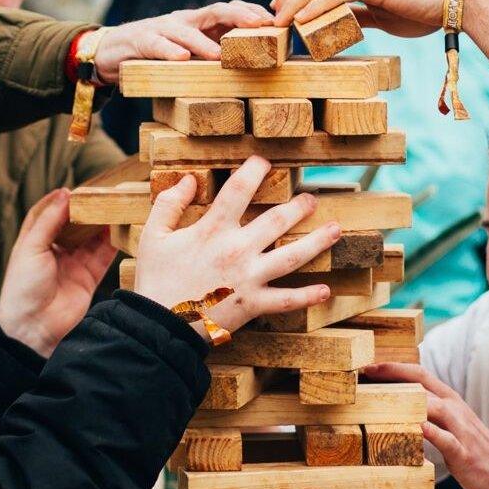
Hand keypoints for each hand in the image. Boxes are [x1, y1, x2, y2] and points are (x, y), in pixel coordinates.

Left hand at [0, 189, 117, 357]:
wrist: (33, 329)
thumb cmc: (23, 288)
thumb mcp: (31, 247)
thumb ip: (50, 220)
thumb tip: (66, 193)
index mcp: (34, 242)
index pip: (48, 214)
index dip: (61, 201)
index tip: (75, 189)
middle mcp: (54, 252)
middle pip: (74, 225)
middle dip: (87, 210)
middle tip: (101, 194)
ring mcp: (72, 265)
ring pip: (91, 238)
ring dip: (102, 224)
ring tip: (114, 207)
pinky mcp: (88, 278)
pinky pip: (103, 257)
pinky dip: (112, 243)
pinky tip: (120, 228)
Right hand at [94, 1, 275, 83]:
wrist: (111, 52)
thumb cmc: (158, 55)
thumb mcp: (189, 52)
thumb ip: (213, 53)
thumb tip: (250, 67)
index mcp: (199, 23)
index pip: (230, 11)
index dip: (252, 13)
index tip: (275, 23)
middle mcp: (184, 21)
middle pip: (216, 11)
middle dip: (240, 16)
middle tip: (260, 25)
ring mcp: (162, 28)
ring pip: (187, 30)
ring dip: (205, 42)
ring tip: (220, 55)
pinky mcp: (141, 40)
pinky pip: (157, 44)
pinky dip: (169, 50)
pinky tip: (181, 59)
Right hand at [129, 156, 341, 336]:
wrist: (159, 325)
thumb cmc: (155, 280)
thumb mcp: (153, 236)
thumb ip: (169, 204)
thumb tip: (187, 179)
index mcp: (212, 229)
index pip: (238, 189)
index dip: (254, 171)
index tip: (264, 163)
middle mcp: (237, 249)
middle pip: (276, 220)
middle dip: (298, 207)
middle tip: (311, 199)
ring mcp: (249, 277)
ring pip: (291, 256)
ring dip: (317, 242)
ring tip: (335, 230)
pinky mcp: (253, 304)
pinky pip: (286, 300)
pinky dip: (307, 296)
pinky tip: (325, 290)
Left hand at [273, 0, 460, 38]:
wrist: (451, 0)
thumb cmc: (422, 9)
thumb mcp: (383, 16)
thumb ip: (361, 16)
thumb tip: (343, 23)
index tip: (279, 8)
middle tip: (273, 16)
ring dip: (294, 0)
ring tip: (279, 20)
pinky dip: (316, 5)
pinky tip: (302, 18)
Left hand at [360, 361, 488, 488]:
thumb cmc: (473, 451)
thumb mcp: (451, 427)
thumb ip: (429, 415)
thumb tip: (399, 410)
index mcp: (450, 402)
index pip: (420, 374)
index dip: (394, 367)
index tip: (368, 365)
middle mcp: (455, 410)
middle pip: (422, 383)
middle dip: (393, 374)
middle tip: (364, 371)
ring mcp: (461, 430)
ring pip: (434, 406)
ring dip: (407, 400)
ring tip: (379, 397)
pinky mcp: (464, 453)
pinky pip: (446, 439)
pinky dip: (431, 433)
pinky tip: (415, 429)